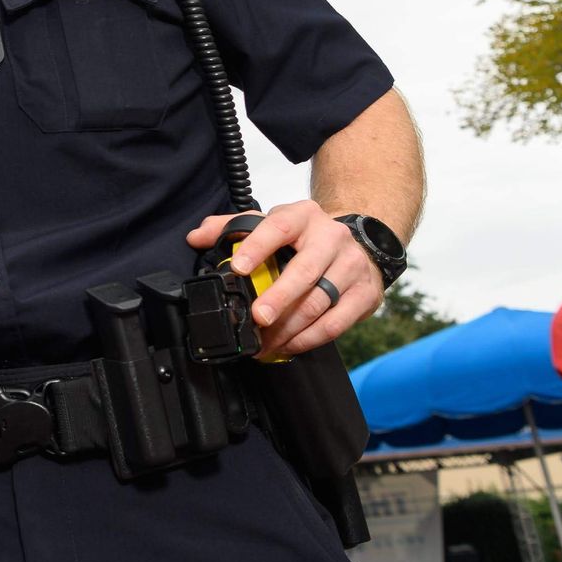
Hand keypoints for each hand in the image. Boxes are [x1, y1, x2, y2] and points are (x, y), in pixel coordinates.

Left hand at [186, 202, 382, 358]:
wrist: (360, 245)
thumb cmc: (304, 237)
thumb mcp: (270, 224)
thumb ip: (230, 227)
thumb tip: (196, 237)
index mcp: (303, 216)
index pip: (278, 228)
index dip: (256, 248)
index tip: (238, 269)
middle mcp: (332, 238)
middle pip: (304, 271)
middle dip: (278, 298)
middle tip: (257, 318)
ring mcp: (352, 266)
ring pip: (320, 302)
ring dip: (290, 328)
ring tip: (265, 342)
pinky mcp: (366, 294)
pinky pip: (336, 323)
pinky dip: (309, 338)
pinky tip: (289, 345)